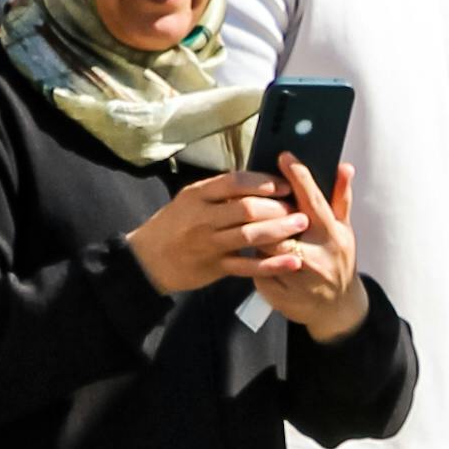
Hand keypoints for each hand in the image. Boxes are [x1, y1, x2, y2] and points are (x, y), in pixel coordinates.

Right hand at [128, 170, 301, 301]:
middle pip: (246, 208)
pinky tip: (291, 262)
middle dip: (277, 207)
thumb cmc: (174, 224)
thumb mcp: (189, 199)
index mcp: (197, 195)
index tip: (285, 185)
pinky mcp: (215, 267)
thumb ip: (218, 192)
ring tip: (300, 226)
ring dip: (279, 230)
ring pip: (249, 235)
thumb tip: (257, 182)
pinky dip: (271, 265)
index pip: (235, 182)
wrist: (148, 259)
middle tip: (298, 208)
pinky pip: (247, 266)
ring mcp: (209, 244)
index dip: (264, 182)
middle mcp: (203, 217)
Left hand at [249, 152, 364, 340]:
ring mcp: (298, 277)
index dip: (298, 177)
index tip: (284, 156)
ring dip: (255, 235)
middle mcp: (317, 255)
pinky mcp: (278, 293)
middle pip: (281, 225)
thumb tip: (345, 166)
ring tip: (249, 226)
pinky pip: (255, 269)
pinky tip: (246, 252)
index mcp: (332, 235)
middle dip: (265, 210)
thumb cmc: (337, 260)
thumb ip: (340, 198)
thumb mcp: (344, 230)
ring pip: (264, 247)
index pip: (313, 201)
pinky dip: (249, 259)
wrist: (336, 307)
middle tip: (253, 198)